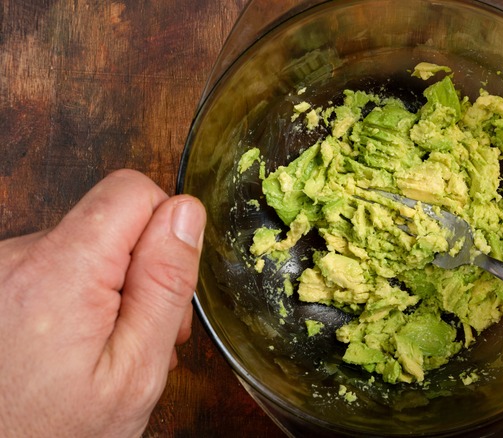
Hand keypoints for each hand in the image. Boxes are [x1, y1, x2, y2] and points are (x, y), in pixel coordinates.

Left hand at [0, 170, 205, 436]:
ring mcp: (0, 270)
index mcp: (60, 272)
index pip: (131, 190)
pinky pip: (54, 267)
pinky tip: (78, 346)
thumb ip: (164, 284)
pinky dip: (77, 297)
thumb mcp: (136, 369)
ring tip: (111, 348)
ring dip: (110, 286)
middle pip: (108, 220)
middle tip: (149, 333)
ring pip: (84, 245)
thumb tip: (185, 213)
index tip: (166, 282)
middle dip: (142, 266)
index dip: (165, 227)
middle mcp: (17, 258)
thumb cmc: (59, 432)